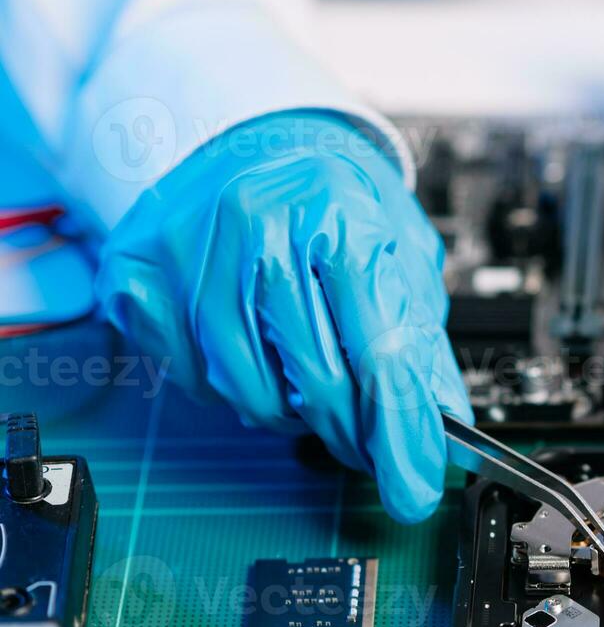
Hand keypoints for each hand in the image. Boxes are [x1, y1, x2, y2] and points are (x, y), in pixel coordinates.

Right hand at [98, 113, 470, 522]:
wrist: (255, 142)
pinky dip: (230, 384)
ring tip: (311, 378)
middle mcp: (258, 224)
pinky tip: (254, 348)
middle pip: (316, 380)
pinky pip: (192, 377)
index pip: (380, 348)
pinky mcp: (139, 274)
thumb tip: (440, 424)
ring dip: (290, 412)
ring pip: (249, 390)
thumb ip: (422, 338)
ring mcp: (190, 249)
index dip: (401, 428)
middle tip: (371, 441)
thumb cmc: (335, 199)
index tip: (414, 484)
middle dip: (353, 431)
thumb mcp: (402, 251)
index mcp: (339, 213)